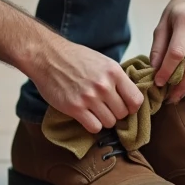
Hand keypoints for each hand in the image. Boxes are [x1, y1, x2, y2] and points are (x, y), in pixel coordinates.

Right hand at [27, 36, 143, 133]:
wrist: (47, 56)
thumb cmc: (75, 58)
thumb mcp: (102, 61)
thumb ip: (117, 78)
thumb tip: (131, 96)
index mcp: (113, 71)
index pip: (136, 100)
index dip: (132, 107)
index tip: (125, 106)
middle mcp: (103, 85)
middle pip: (122, 114)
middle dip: (115, 113)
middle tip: (105, 108)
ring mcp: (89, 97)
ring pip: (109, 123)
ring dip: (103, 120)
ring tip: (94, 111)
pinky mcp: (75, 108)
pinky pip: (94, 127)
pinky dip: (92, 125)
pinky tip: (86, 116)